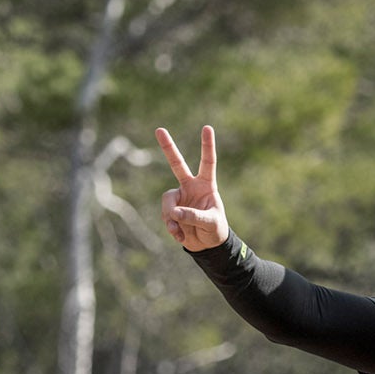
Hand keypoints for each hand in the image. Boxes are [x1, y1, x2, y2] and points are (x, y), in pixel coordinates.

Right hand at [156, 125, 229, 250]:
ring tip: (179, 231)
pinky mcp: (171, 210)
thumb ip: (194, 216)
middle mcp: (191, 187)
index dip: (207, 146)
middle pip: (177, 164)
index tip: (207, 128)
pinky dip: (171, 227)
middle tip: (159, 129)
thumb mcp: (211, 223)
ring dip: (171, 217)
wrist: (206, 245)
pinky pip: (165, 215)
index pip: (207, 162)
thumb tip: (175, 213)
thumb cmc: (215, 230)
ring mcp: (179, 198)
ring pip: (168, 201)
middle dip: (168, 148)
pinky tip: (179, 235)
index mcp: (206, 185)